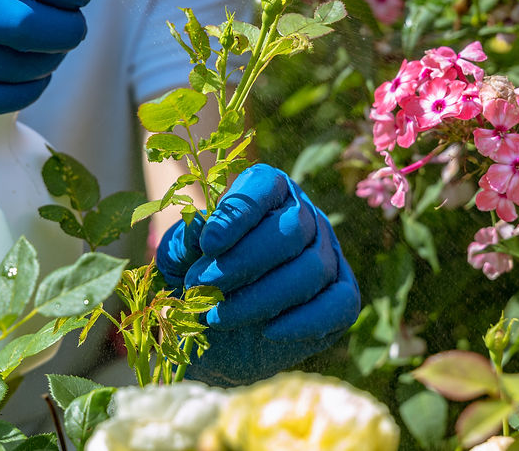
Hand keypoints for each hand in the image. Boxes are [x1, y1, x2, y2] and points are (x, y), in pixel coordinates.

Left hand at [156, 164, 360, 384]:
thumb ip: (184, 242)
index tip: (208, 245)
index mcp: (267, 191)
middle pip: (293, 228)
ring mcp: (328, 255)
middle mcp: (304, 215)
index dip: (239, 213)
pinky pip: (340, 304)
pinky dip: (305, 320)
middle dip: (245, 261)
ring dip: (262, 297)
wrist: (215, 333)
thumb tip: (198, 228)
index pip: (264, 185)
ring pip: (312, 268)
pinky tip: (268, 332)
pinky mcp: (342, 296)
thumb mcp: (177, 260)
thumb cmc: (197, 280)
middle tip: (202, 286)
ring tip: (218, 315)